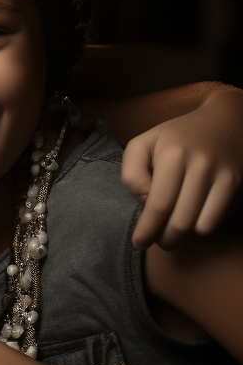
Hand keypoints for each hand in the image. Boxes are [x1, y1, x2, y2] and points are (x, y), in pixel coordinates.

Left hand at [123, 86, 242, 249]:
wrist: (224, 122)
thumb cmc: (175, 137)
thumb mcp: (142, 144)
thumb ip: (131, 173)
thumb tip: (144, 202)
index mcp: (173, 155)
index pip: (159, 205)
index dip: (147, 230)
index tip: (139, 243)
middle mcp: (202, 165)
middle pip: (181, 221)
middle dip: (165, 239)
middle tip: (157, 240)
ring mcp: (224, 176)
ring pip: (201, 226)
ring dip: (184, 237)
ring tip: (173, 231)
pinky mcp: (237, 184)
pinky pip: (219, 220)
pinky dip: (203, 228)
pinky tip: (193, 218)